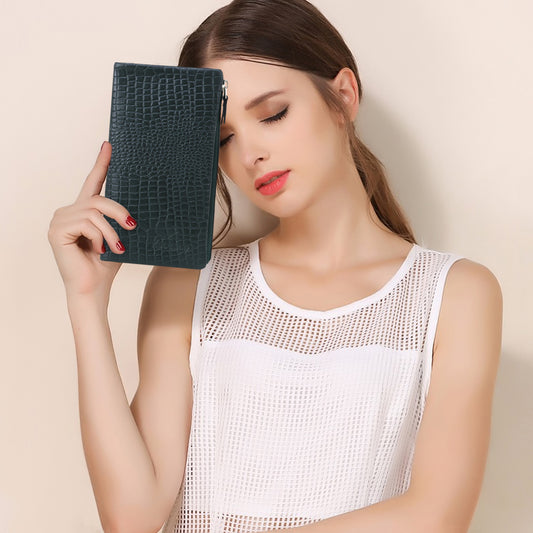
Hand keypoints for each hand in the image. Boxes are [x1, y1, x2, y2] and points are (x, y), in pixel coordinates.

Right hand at [48, 141, 136, 300]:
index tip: (109, 145)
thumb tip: (136, 207)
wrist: (94, 289)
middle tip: (132, 227)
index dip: (101, 163)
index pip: (92, 182)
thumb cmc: (105, 266)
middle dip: (120, 212)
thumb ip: (120, 219)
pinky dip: (99, 237)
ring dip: (111, 231)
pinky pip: (88, 223)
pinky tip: (97, 250)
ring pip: (95, 210)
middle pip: (98, 198)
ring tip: (116, 247)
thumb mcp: (119, 236)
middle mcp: (68, 212)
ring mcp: (60, 220)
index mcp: (83, 212)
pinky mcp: (56, 230)